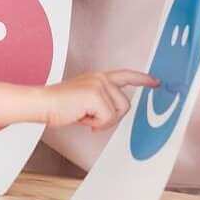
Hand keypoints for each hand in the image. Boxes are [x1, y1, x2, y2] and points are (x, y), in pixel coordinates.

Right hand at [42, 70, 157, 129]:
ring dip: (102, 121)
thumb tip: (112, 114)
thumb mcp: (84, 99)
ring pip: (118, 112)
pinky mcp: (96, 95)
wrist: (43, 103)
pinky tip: (82, 118)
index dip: (142, 79)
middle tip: (92, 120)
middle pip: (125, 104)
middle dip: (112, 117)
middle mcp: (101, 78)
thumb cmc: (59, 105)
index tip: (156, 82)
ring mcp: (99, 85)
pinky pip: (107, 118)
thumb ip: (101, 101)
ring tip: (84, 117)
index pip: (125, 75)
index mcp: (98, 77)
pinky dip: (95, 124)